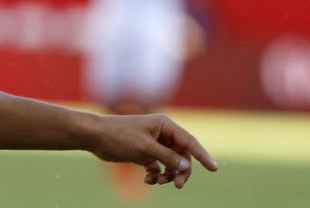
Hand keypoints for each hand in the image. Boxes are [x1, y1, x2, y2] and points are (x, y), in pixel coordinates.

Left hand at [89, 113, 217, 188]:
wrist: (95, 136)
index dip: (203, 156)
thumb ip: (167, 157)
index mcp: (165, 125)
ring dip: (168, 174)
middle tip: (177, 185)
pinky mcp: (144, 152)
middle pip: (182, 155)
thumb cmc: (119, 137)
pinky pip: (158, 166)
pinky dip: (156, 174)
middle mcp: (161, 132)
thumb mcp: (145, 149)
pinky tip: (148, 179)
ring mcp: (153, 142)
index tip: (214, 169)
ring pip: (171, 162)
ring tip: (157, 181)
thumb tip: (186, 165)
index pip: (190, 142)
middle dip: (181, 170)